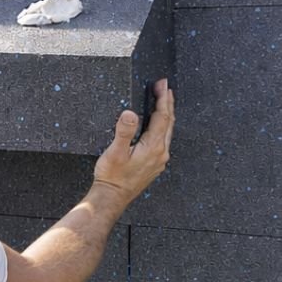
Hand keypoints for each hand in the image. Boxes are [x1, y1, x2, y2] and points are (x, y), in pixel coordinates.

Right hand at [92, 78, 174, 207]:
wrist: (112, 197)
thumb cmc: (112, 177)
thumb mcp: (115, 152)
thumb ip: (124, 131)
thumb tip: (130, 113)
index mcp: (153, 146)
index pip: (162, 117)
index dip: (162, 98)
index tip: (162, 83)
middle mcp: (160, 153)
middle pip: (169, 122)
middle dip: (167, 103)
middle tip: (165, 87)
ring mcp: (159, 160)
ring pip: (167, 132)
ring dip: (166, 115)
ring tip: (164, 102)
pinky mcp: (154, 164)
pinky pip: (163, 140)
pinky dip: (162, 127)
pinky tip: (157, 126)